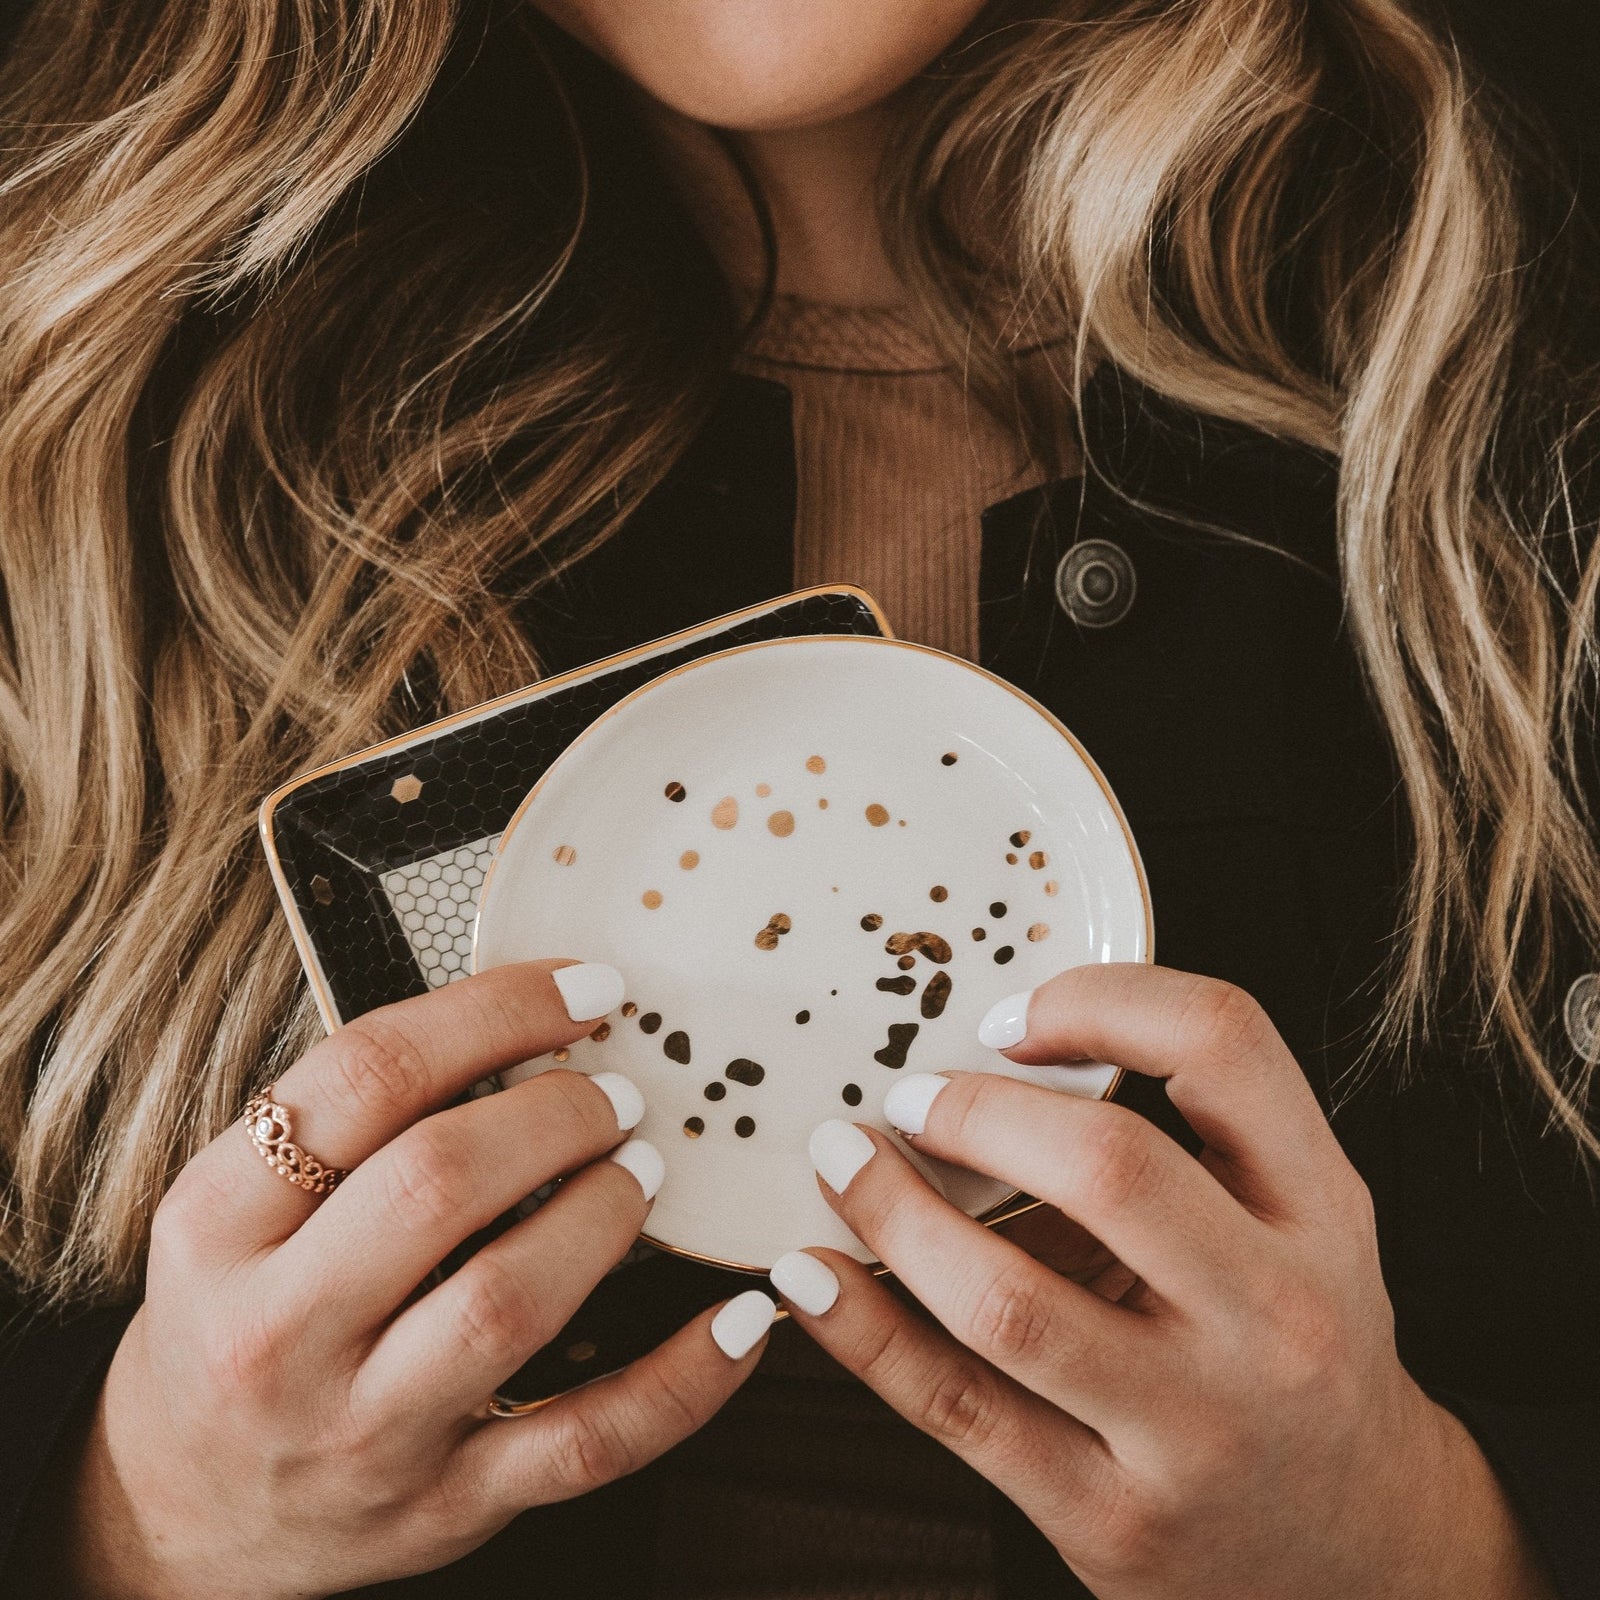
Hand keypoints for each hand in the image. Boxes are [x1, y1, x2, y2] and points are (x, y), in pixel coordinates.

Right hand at [64, 961, 773, 1599]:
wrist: (176, 1510)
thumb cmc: (232, 1321)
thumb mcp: (238, 1208)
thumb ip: (352, 1121)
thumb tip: (529, 1025)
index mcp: (217, 1224)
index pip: (366, 1076)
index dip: (498, 1010)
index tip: (586, 986)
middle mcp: (279, 1330)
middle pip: (440, 1180)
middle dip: (559, 1111)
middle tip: (620, 1091)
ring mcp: (365, 1428)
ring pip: (510, 1301)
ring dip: (606, 1212)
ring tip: (645, 1168)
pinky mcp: (446, 1505)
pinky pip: (587, 1441)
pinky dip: (684, 1380)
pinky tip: (743, 1321)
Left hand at [771, 964, 1553, 1599]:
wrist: (1360, 1548)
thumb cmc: (1296, 1346)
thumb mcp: (1295, 1223)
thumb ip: (1189, 1134)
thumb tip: (992, 1054)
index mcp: (1320, 1208)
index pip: (1222, 1044)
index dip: (1098, 1000)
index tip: (1005, 1017)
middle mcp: (1273, 1317)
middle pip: (1108, 1167)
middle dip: (973, 1112)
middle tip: (905, 1095)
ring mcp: (1194, 1428)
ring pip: (1010, 1301)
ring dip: (893, 1214)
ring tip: (841, 1159)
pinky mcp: (1111, 1517)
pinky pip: (958, 1407)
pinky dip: (863, 1332)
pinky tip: (808, 1277)